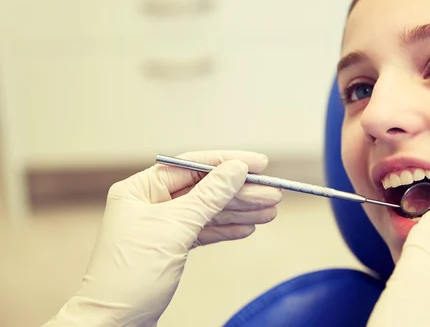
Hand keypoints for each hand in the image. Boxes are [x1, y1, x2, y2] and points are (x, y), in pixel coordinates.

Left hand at [44, 150, 280, 326]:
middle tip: (272, 193)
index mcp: (140, 190)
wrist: (113, 325)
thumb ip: (209, 196)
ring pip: (208, 211)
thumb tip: (235, 169)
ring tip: (269, 211)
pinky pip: (204, 230)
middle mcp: (150, 203)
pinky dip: (226, 230)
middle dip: (240, 192)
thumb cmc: (128, 277)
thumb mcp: (175, 229)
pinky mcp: (171, 246)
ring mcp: (161, 225)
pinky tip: (247, 227)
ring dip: (239, 211)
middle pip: (204, 189)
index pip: (191, 165)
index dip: (227, 162)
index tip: (258, 162)